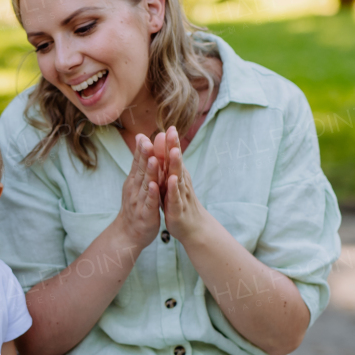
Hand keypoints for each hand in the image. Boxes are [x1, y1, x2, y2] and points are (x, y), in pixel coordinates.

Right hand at [114, 133, 162, 248]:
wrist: (129, 234)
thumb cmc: (135, 206)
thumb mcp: (135, 184)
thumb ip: (139, 164)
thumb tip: (140, 142)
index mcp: (134, 181)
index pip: (137, 162)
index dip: (141, 149)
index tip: (144, 135)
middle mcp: (134, 189)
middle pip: (140, 170)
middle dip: (144, 156)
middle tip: (147, 141)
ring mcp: (139, 202)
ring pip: (145, 185)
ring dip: (149, 172)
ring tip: (153, 159)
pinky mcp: (146, 214)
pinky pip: (149, 203)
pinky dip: (152, 194)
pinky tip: (155, 186)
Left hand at [155, 126, 206, 245]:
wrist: (193, 228)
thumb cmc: (179, 202)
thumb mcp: (170, 181)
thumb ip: (166, 164)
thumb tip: (161, 145)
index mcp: (177, 175)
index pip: (173, 156)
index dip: (171, 142)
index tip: (169, 126)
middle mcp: (180, 182)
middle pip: (177, 162)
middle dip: (174, 147)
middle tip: (172, 131)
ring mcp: (180, 194)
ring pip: (177, 177)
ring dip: (176, 164)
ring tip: (174, 151)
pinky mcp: (177, 208)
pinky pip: (175, 196)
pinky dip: (174, 188)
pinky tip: (172, 180)